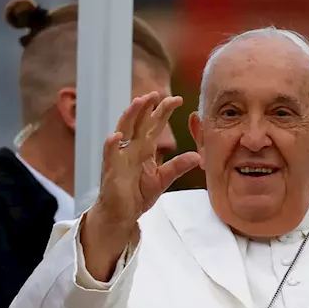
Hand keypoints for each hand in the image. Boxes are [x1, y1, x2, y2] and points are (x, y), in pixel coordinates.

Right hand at [81, 92, 199, 279]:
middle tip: (156, 93)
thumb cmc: (137, 194)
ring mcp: (119, 158)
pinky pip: (110, 156)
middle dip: (146, 107)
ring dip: (130, 116)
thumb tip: (197, 156)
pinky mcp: (111, 171)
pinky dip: (112, 145)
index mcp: (143, 148)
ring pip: (123, 132)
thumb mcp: (163, 179)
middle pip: (138, 123)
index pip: (153, 125)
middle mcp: (131, 148)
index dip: (163, 111)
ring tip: (138, 103)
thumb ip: (177, 166)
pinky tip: (116, 136)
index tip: (178, 99)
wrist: (122, 214)